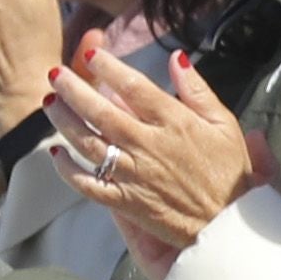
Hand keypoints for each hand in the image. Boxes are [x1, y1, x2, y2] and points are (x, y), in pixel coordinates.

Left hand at [48, 41, 270, 277]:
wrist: (229, 225)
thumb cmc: (229, 174)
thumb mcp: (224, 124)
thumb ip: (198, 90)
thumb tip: (177, 58)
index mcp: (174, 122)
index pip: (133, 87)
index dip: (108, 67)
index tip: (91, 54)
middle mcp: (148, 145)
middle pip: (101, 112)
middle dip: (74, 89)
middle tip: (55, 73)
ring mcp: (134, 175)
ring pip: (89, 143)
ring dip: (65, 121)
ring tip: (50, 103)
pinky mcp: (126, 203)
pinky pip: (88, 185)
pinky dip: (68, 170)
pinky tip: (57, 153)